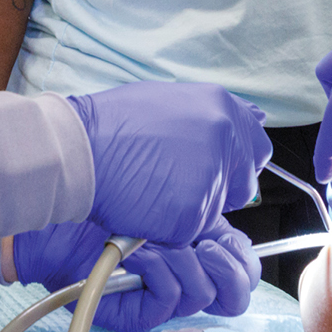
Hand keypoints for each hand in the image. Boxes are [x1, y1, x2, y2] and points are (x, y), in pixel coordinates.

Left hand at [12, 218, 254, 331]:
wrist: (63, 220)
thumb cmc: (112, 205)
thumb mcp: (177, 205)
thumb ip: (212, 219)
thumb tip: (238, 232)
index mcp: (201, 252)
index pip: (244, 272)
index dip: (243, 262)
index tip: (222, 240)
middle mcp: (185, 279)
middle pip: (234, 296)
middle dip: (225, 269)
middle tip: (202, 246)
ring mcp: (163, 299)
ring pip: (201, 295)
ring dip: (179, 261)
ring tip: (152, 243)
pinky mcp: (141, 314)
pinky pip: (169, 298)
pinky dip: (156, 271)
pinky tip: (136, 255)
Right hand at [64, 82, 264, 243]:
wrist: (74, 150)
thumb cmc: (108, 127)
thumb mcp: (167, 101)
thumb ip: (206, 116)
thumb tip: (236, 125)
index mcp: (222, 108)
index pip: (256, 148)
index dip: (237, 164)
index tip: (220, 171)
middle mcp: (225, 140)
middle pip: (242, 185)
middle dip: (216, 191)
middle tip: (175, 186)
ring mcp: (211, 177)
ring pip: (212, 210)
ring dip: (186, 209)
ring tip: (148, 188)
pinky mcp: (192, 212)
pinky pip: (188, 230)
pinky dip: (166, 227)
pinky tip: (141, 205)